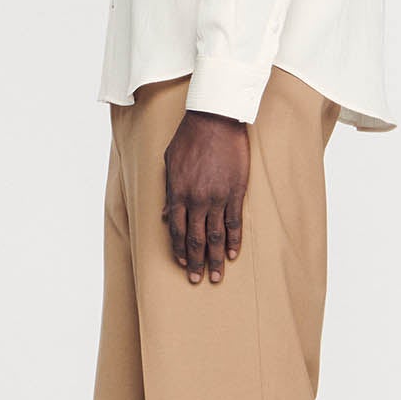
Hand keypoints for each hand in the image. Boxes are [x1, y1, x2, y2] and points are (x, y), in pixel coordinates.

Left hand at [162, 108, 249, 283]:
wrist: (214, 120)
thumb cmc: (189, 138)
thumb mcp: (169, 163)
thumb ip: (168, 191)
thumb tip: (165, 215)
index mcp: (178, 193)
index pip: (177, 230)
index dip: (179, 250)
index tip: (182, 264)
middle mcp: (197, 200)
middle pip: (195, 239)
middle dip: (195, 262)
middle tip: (197, 279)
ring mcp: (218, 197)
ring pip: (215, 236)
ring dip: (215, 258)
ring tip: (217, 276)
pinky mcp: (236, 192)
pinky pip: (234, 222)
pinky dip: (234, 241)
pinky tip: (232, 254)